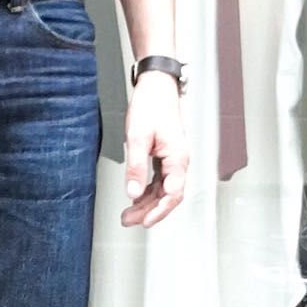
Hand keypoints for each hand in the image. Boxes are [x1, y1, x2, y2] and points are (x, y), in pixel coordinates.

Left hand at [121, 71, 188, 227]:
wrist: (156, 85)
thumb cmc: (152, 104)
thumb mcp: (138, 137)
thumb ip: (136, 166)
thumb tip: (133, 192)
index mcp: (177, 157)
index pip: (173, 194)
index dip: (159, 211)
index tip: (145, 222)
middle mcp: (179, 161)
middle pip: (168, 196)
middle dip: (149, 211)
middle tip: (129, 220)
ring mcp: (173, 159)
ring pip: (163, 190)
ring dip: (146, 204)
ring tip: (128, 214)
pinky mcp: (165, 156)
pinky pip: (159, 181)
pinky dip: (147, 192)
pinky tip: (136, 197)